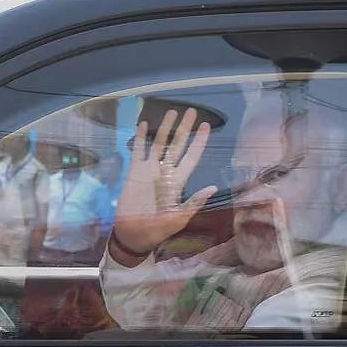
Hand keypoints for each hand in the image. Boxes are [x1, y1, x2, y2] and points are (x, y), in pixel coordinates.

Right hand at [112, 108, 216, 258]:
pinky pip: (138, 151)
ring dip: (165, 128)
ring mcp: (149, 171)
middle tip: (191, 111)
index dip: (198, 142)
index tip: (205, 127)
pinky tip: (144, 124)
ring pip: (159, 144)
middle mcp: (165, 173)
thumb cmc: (156, 230)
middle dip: (184, 129)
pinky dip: (141, 138)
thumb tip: (213, 187)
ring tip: (171, 112)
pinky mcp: (134, 173)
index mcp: (178, 183)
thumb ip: (194, 202)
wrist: (133, 235)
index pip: (191, 158)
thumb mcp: (178, 218)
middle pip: (177, 145)